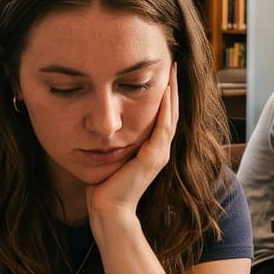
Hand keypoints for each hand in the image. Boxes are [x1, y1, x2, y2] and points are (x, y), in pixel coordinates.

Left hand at [86, 63, 177, 223]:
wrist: (108, 210)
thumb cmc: (104, 187)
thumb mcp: (110, 156)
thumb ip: (112, 140)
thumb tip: (100, 123)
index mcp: (151, 149)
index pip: (163, 115)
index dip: (165, 93)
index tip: (162, 72)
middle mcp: (160, 150)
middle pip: (171, 111)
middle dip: (172, 86)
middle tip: (174, 62)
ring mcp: (159, 153)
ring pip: (171, 115)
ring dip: (172, 91)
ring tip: (173, 70)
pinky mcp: (153, 158)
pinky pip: (163, 127)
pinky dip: (165, 108)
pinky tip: (165, 91)